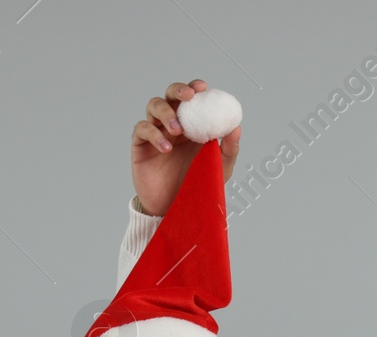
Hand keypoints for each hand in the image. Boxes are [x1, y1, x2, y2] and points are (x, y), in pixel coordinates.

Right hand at [131, 78, 241, 215]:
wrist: (175, 209)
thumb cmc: (198, 186)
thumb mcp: (220, 169)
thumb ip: (228, 149)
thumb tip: (236, 127)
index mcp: (193, 124)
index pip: (191, 98)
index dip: (194, 88)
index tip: (203, 88)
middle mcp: (173, 124)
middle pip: (170, 95)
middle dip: (178, 90)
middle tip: (188, 97)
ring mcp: (156, 132)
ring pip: (154, 106)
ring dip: (166, 113)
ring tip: (177, 130)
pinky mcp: (140, 145)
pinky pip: (143, 129)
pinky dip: (154, 133)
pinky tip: (166, 148)